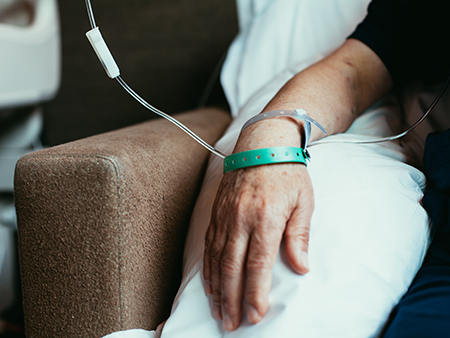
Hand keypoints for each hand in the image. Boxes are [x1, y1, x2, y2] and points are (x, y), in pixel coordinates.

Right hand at [203, 118, 313, 330]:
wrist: (263, 143)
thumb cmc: (288, 172)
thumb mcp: (304, 202)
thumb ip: (299, 236)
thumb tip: (301, 268)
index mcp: (266, 217)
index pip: (258, 264)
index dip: (255, 293)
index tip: (255, 315)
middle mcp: (241, 218)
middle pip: (232, 266)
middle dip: (232, 299)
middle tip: (231, 324)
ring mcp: (225, 215)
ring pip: (217, 259)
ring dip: (217, 288)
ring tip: (218, 312)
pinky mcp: (217, 212)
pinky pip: (209, 245)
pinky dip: (208, 268)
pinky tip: (210, 284)